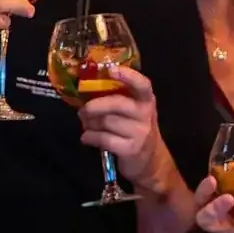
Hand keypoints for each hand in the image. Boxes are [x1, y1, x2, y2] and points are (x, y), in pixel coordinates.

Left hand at [77, 66, 167, 183]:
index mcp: (146, 100)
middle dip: (94, 106)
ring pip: (106, 122)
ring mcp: (140, 133)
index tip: (111, 70)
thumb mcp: (133, 112)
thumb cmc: (135, 130)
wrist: (150, 162)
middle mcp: (145, 114)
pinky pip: (103, 138)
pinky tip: (87, 138)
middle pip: (117, 103)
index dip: (128, 76)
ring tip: (86, 126)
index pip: (142, 84)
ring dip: (90, 124)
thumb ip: (118, 99)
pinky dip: (90, 137)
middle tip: (83, 111)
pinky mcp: (131, 149)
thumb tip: (87, 89)